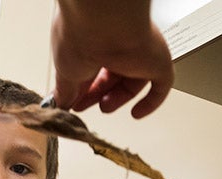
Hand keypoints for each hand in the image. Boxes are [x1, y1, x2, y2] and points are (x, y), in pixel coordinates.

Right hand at [51, 3, 173, 117]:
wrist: (102, 21)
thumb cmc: (81, 34)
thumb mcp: (65, 71)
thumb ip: (64, 91)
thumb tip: (61, 105)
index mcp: (96, 42)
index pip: (92, 70)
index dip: (84, 90)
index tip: (74, 103)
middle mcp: (118, 45)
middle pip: (112, 77)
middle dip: (98, 95)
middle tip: (84, 106)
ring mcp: (139, 53)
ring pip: (133, 81)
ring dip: (118, 99)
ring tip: (105, 107)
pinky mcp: (158, 61)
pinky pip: (160, 85)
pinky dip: (150, 102)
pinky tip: (137, 113)